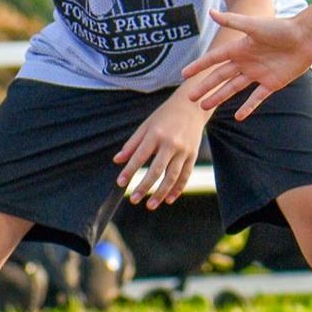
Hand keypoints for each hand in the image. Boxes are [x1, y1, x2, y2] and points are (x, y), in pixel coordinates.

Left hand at [113, 93, 210, 208]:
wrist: (192, 107)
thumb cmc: (165, 116)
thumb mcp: (146, 125)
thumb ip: (132, 144)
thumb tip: (117, 160)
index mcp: (156, 134)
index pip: (140, 157)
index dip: (129, 171)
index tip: (120, 183)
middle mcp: (171, 143)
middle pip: (156, 170)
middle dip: (144, 186)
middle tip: (133, 200)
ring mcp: (184, 150)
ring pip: (172, 176)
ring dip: (161, 193)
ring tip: (150, 205)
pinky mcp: (193, 155)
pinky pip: (185, 175)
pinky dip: (177, 188)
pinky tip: (169, 199)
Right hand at [184, 11, 311, 118]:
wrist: (307, 37)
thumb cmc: (281, 28)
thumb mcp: (255, 25)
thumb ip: (233, 21)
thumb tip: (211, 12)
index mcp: (240, 48)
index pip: (214, 59)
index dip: (200, 66)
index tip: (184, 74)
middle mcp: (246, 62)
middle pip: (221, 77)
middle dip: (205, 87)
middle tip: (191, 98)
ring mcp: (258, 74)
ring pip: (234, 88)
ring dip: (220, 97)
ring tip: (205, 107)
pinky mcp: (272, 83)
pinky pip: (257, 98)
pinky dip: (248, 107)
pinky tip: (238, 116)